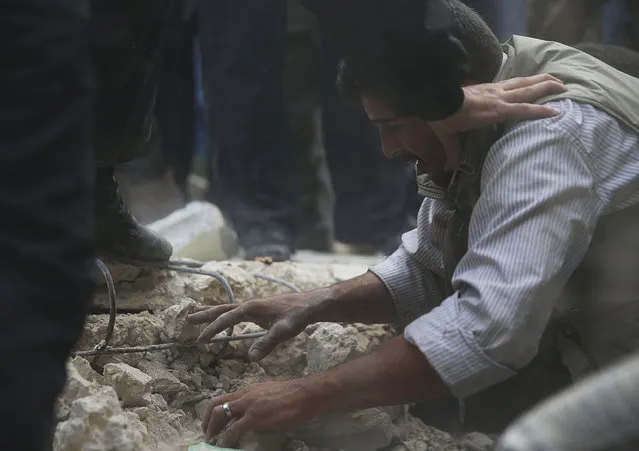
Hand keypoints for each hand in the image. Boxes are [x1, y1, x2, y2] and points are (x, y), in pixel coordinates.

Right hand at [187, 292, 315, 360]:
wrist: (310, 304)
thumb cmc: (298, 316)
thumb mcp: (284, 331)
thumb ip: (267, 343)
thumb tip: (250, 357)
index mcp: (252, 308)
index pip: (227, 318)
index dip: (213, 328)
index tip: (201, 339)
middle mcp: (250, 305)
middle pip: (223, 309)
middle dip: (205, 315)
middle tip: (188, 319)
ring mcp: (254, 306)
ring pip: (228, 309)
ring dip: (213, 313)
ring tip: (197, 316)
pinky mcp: (259, 310)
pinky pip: (237, 312)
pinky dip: (226, 315)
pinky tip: (226, 321)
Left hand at [201, 381, 315, 446]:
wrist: (305, 394)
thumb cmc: (293, 396)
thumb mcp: (269, 395)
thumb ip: (258, 402)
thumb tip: (253, 414)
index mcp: (248, 390)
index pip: (224, 398)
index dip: (214, 412)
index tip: (212, 424)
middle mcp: (245, 395)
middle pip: (216, 404)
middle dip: (207, 420)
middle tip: (207, 434)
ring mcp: (248, 405)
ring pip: (220, 414)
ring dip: (213, 429)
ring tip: (212, 441)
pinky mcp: (254, 417)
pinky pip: (233, 429)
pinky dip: (226, 439)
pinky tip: (225, 445)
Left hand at [430, 74, 567, 168]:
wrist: (434, 94)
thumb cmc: (442, 115)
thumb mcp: (447, 135)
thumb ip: (452, 151)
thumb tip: (449, 169)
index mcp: (493, 110)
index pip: (521, 110)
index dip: (538, 111)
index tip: (556, 112)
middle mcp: (498, 97)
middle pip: (528, 90)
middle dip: (548, 88)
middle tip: (566, 87)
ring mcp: (494, 88)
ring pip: (522, 82)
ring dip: (541, 79)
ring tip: (557, 78)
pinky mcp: (489, 85)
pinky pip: (512, 81)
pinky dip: (526, 80)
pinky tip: (531, 79)